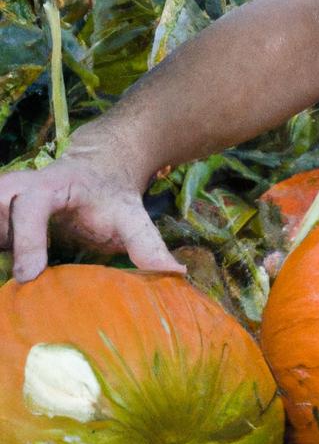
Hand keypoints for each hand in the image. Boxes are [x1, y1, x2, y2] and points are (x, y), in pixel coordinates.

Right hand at [0, 154, 185, 282]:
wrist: (98, 166)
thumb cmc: (111, 195)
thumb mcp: (132, 216)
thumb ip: (148, 243)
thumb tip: (176, 273)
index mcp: (50, 185)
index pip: (31, 205)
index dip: (28, 239)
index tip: (30, 275)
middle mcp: (17, 188)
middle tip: (15, 274)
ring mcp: (0, 199)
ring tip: (8, 276)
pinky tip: (7, 270)